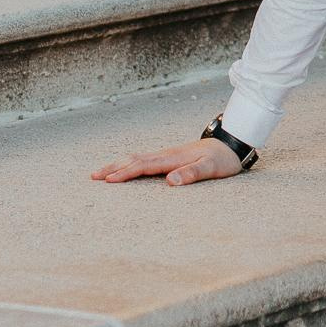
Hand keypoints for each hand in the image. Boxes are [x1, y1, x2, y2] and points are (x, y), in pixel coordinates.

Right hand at [90, 138, 242, 184]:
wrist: (232, 144)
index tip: (108, 180)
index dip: (125, 173)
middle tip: (93, 177)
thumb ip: (192, 173)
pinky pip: (144, 160)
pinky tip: (125, 168)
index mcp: (172, 158)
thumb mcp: (211, 168)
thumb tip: (170, 182)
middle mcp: (166, 155)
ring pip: (137, 158)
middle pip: (134, 160)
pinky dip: (129, 164)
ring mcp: (167, 155)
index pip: (143, 166)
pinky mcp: (170, 157)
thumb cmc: (222, 159)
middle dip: (113, 168)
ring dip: (118, 165)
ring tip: (101, 173)